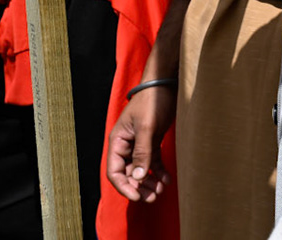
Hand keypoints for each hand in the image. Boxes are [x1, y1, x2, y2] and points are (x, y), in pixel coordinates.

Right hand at [105, 81, 175, 203]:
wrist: (166, 84)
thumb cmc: (152, 101)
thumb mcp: (146, 127)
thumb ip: (141, 152)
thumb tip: (136, 176)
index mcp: (118, 141)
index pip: (114, 171)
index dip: (124, 186)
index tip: (136, 196)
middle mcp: (126, 145)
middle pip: (127, 173)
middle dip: (138, 187)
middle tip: (152, 197)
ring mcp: (139, 144)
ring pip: (140, 170)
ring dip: (148, 182)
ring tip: (159, 191)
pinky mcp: (152, 141)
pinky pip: (152, 161)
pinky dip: (158, 172)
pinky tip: (167, 180)